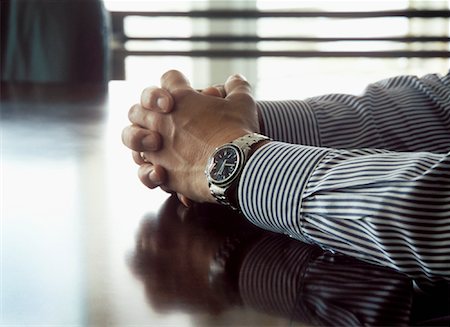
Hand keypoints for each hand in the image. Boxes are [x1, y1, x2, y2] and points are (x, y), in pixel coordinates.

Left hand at [124, 70, 259, 202]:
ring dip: (140, 139)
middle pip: (139, 107)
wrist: (234, 166)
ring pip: (131, 137)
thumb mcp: (243, 102)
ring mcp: (157, 147)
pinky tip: (161, 172)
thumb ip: (237, 87)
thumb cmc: (238, 131)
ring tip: (155, 144)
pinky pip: (144, 170)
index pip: (169, 78)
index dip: (177, 81)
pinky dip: (149, 171)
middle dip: (147, 110)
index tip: (187, 89)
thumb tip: (236, 79)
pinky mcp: (161, 172)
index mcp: (180, 98)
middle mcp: (161, 120)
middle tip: (164, 117)